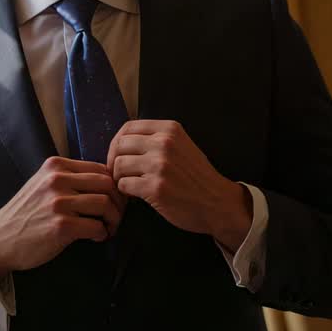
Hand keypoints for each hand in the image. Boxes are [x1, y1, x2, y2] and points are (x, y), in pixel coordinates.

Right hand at [0, 156, 122, 286]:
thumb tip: (107, 182)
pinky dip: (102, 233)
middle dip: (118, 202)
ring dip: (113, 219)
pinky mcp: (61, 226)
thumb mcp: (43, 183)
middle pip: (107, 184)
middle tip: (116, 216)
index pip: (100, 168)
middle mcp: (57, 179)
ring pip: (105, 204)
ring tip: (108, 228)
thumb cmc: (25, 214)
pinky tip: (96, 237)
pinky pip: (96, 226)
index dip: (114, 186)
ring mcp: (58, 202)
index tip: (114, 200)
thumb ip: (69, 178)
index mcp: (56, 165)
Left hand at [107, 120, 251, 250]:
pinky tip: (135, 196)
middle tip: (120, 173)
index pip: (128, 127)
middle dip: (114, 161)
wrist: (217, 203)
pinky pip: (124, 184)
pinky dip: (125, 192)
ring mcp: (160, 166)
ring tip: (129, 185)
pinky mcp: (155, 188)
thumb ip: (158, 138)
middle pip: (119, 145)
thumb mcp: (182, 145)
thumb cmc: (197, 177)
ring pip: (118, 165)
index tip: (119, 155)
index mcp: (170, 130)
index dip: (117, 142)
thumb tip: (124, 140)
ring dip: (119, 177)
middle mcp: (164, 144)